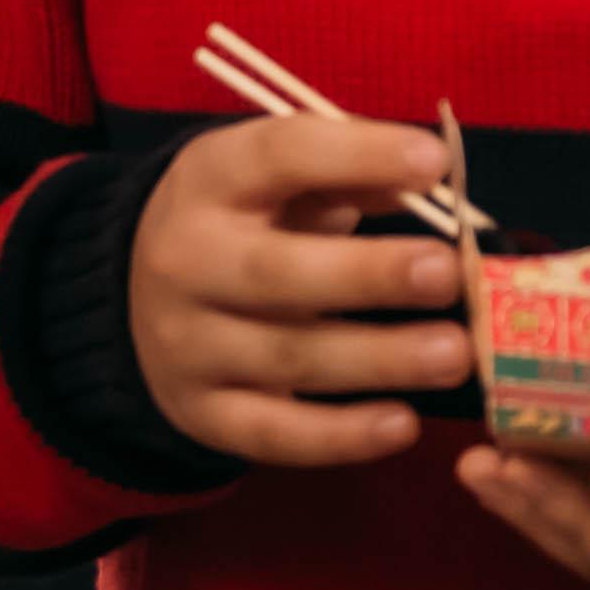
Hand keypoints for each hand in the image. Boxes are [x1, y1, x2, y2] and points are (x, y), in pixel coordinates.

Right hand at [119, 103, 473, 467]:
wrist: (134, 295)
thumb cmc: (242, 223)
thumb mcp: (278, 179)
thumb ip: (349, 174)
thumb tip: (428, 180)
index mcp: (210, 179)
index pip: (279, 155)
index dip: (356, 154)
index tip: (433, 160)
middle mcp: (186, 259)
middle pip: (276, 271)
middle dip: (368, 274)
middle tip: (448, 275)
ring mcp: (187, 344)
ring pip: (286, 358)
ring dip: (378, 358)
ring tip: (455, 352)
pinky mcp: (202, 413)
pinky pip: (273, 433)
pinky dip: (340, 436)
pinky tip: (402, 425)